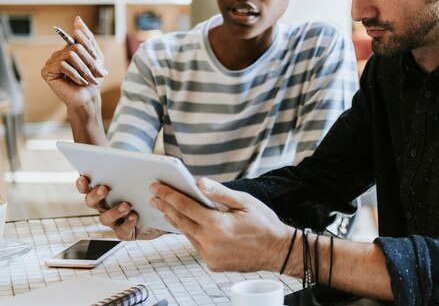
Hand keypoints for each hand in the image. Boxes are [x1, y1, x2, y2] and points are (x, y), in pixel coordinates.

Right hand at [41, 16, 107, 110]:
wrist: (88, 98)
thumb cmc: (92, 79)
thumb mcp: (95, 57)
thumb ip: (87, 38)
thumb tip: (77, 19)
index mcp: (69, 49)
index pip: (77, 37)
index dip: (90, 48)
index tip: (97, 61)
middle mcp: (58, 54)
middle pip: (75, 47)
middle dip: (89, 61)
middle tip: (97, 74)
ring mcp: (51, 62)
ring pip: (70, 55)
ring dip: (84, 69)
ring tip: (89, 79)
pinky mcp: (46, 71)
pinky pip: (62, 65)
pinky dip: (75, 74)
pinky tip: (80, 82)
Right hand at [76, 175, 164, 240]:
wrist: (160, 213)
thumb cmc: (146, 192)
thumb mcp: (142, 179)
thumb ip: (135, 169)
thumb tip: (139, 158)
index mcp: (104, 192)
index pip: (87, 187)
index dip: (82, 184)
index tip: (84, 177)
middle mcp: (105, 207)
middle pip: (92, 202)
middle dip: (95, 195)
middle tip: (104, 188)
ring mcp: (114, 221)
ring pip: (105, 218)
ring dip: (113, 211)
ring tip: (126, 205)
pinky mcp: (125, 232)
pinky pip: (122, 231)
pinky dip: (127, 224)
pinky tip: (134, 216)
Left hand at [150, 178, 291, 271]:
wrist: (278, 251)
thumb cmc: (264, 223)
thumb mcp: (245, 202)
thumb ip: (220, 193)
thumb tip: (199, 182)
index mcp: (217, 225)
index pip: (185, 206)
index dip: (169, 194)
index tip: (156, 186)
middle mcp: (210, 242)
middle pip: (181, 221)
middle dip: (166, 207)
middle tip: (154, 196)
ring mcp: (211, 256)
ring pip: (187, 235)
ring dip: (176, 221)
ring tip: (166, 209)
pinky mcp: (213, 264)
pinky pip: (197, 246)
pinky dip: (191, 234)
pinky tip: (188, 225)